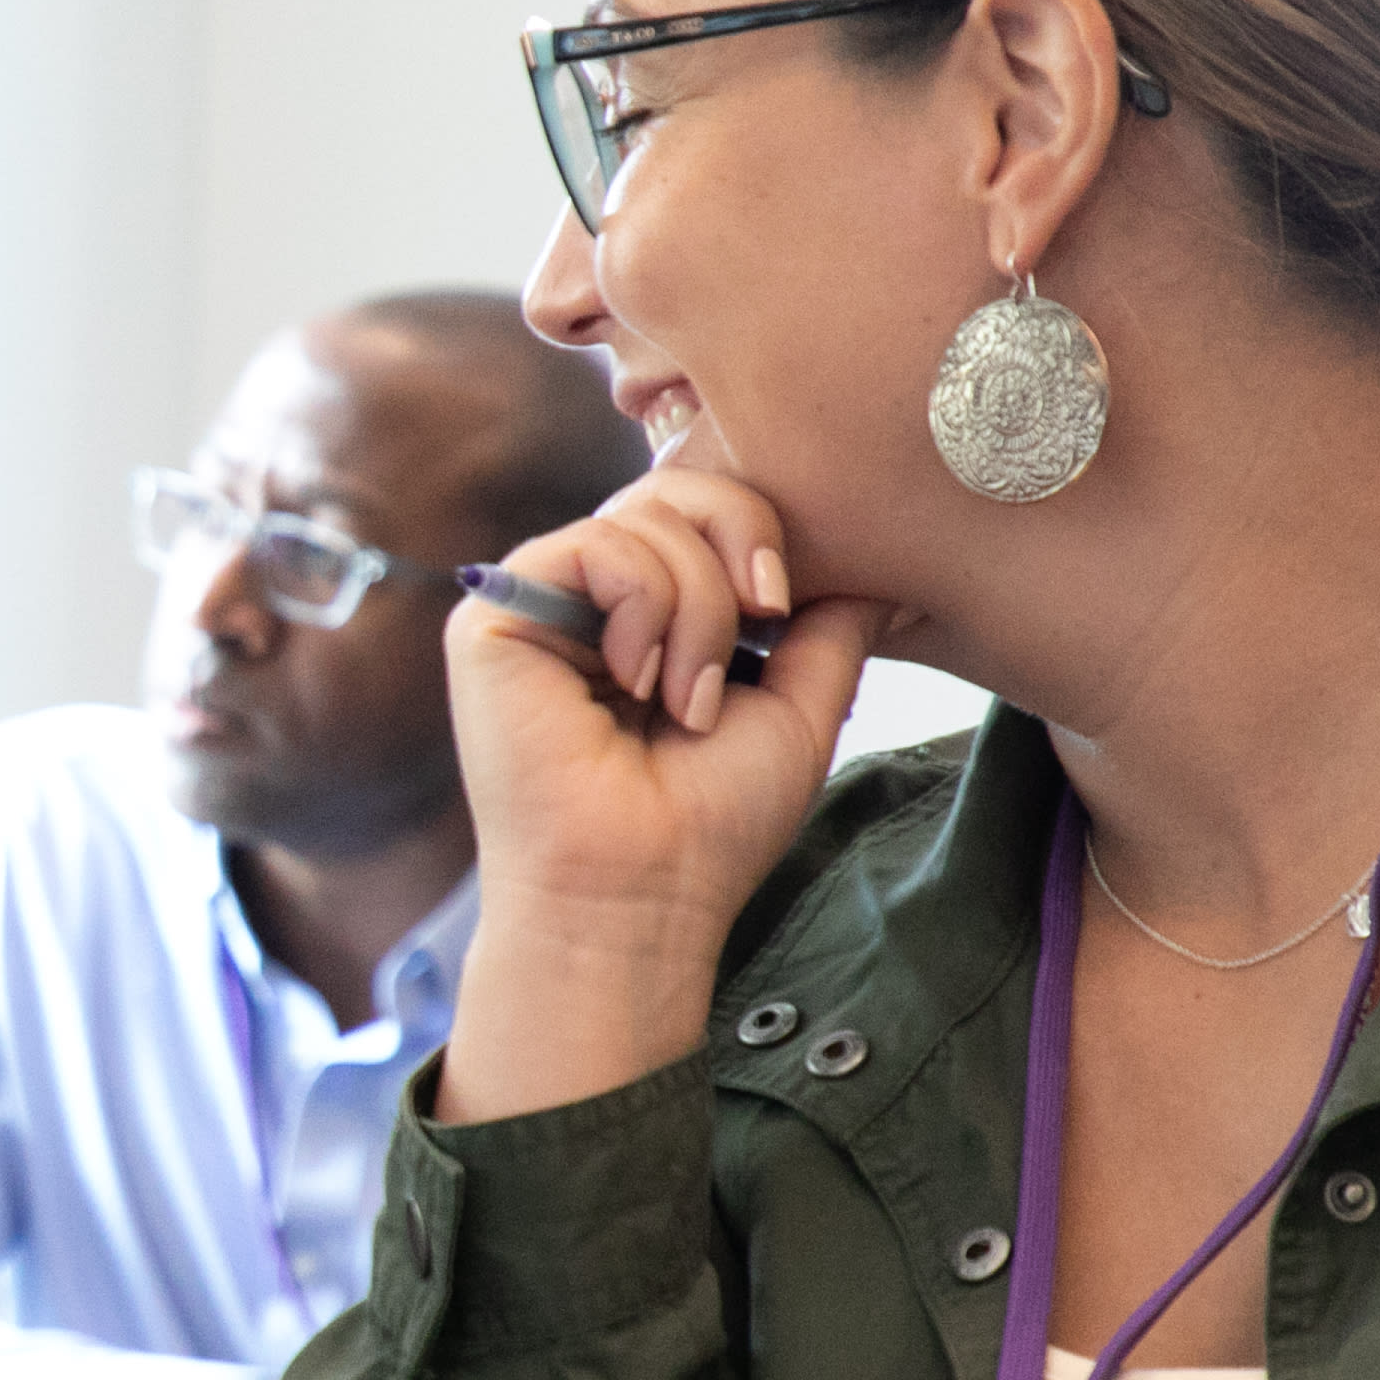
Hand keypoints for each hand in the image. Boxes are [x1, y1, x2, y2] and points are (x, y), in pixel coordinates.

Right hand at [437, 456, 883, 1122]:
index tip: (782, 611)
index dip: (756, 534)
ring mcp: (537, 603)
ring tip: (682, 701)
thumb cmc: (711, 823)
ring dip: (695, 612)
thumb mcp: (798, 708)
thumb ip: (831, 627)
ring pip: (642, 520)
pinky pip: (591, 546)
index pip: (702, 506)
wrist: (642, 891)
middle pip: (673, 488)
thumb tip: (887, 567)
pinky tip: (634, 681)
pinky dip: (642, 608)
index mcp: (648, 611)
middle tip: (753, 635)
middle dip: (735, 552)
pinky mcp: (491, 618)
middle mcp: (586, 598)